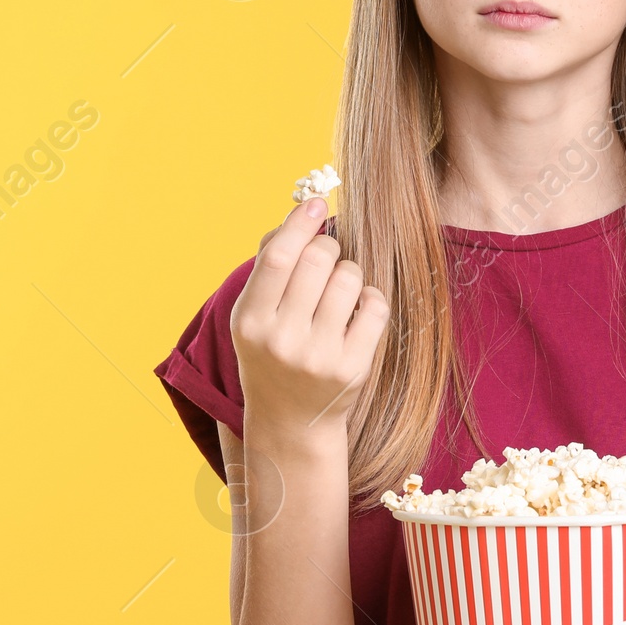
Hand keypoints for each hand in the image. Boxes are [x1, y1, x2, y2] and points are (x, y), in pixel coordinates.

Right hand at [230, 197, 390, 434]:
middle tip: (325, 259)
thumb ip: (269, 263)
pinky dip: (370, 297)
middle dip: (327, 247)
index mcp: (250, 322)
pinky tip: (357, 310)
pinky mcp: (353, 368)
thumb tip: (300, 212)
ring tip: (338, 292)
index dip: (300, 223)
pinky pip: (375, 305)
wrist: (290, 422)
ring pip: (350, 277)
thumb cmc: (272, 352)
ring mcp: (319, 356)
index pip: (278, 257)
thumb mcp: (254, 315)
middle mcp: (282, 340)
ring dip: (349, 272)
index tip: (315, 203)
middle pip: (317, 260)